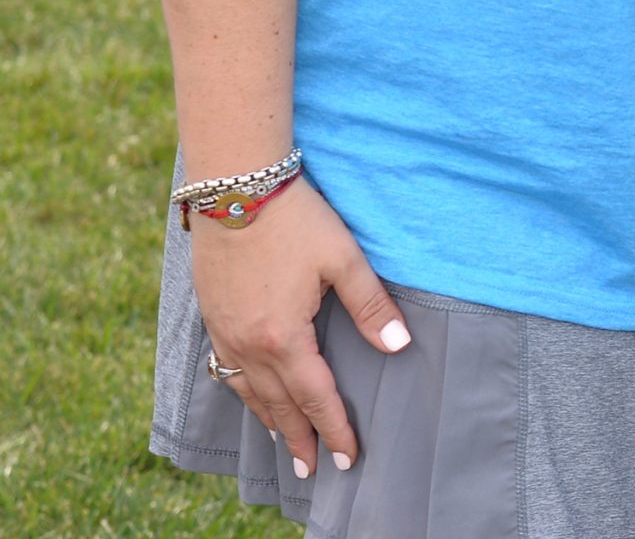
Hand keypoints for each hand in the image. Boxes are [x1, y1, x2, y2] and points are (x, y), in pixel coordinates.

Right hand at [189, 178, 411, 476]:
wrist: (234, 188)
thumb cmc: (294, 220)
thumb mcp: (343, 259)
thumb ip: (370, 305)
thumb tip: (399, 345)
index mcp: (283, 337)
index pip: (315, 397)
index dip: (335, 428)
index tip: (350, 458)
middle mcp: (248, 345)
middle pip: (278, 405)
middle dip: (300, 439)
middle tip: (316, 470)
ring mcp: (224, 333)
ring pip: (248, 393)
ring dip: (269, 421)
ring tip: (286, 445)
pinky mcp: (212, 317)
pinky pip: (227, 371)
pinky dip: (244, 393)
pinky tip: (251, 394)